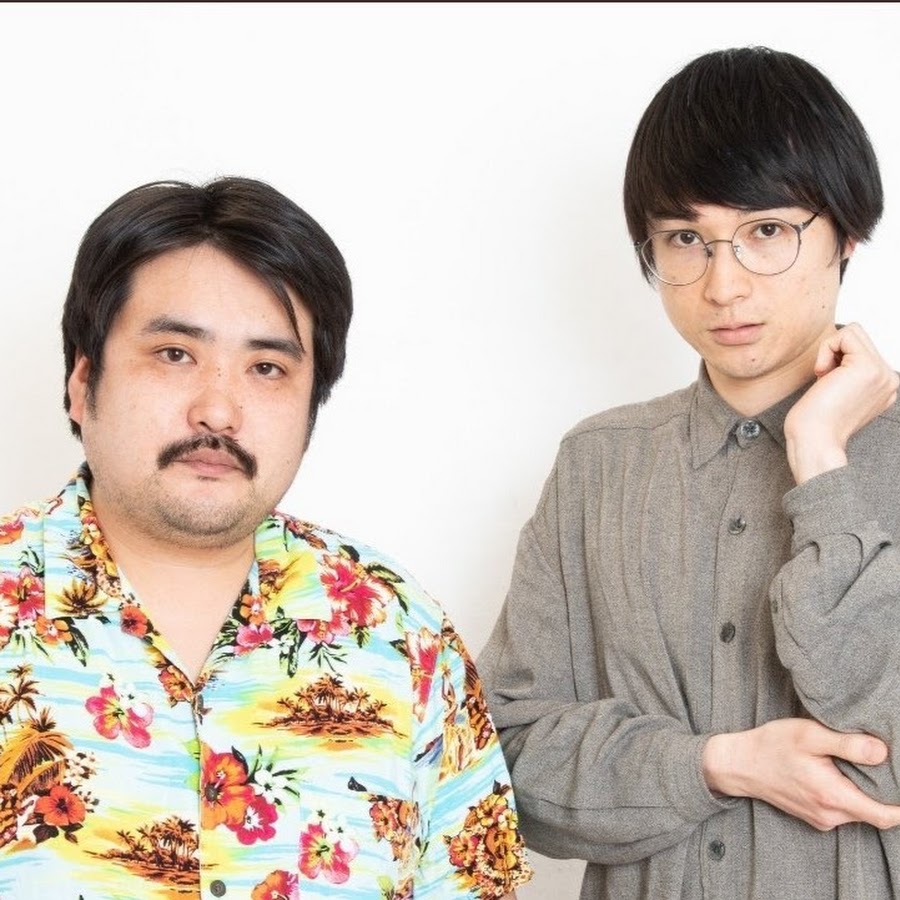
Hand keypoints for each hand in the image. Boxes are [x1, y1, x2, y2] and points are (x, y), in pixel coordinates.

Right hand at [702, 718, 899, 830]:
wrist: (738, 764)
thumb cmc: (771, 746)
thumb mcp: (808, 735)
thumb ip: (847, 744)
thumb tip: (883, 751)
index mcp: (833, 796)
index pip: (887, 815)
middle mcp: (830, 815)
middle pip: (875, 812)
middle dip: (885, 793)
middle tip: (886, 766)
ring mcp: (821, 819)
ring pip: (859, 811)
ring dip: (864, 792)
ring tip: (856, 764)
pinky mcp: (813, 816)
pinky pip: (842, 810)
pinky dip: (848, 795)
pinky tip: (837, 773)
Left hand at [784, 323, 897, 484]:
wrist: (814, 441)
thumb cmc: (815, 421)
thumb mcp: (838, 390)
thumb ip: (847, 371)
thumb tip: (839, 349)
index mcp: (884, 386)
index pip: (862, 348)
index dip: (837, 358)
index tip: (828, 385)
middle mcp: (889, 379)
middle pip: (859, 336)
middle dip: (834, 352)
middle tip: (824, 379)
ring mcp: (882, 373)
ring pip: (853, 331)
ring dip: (830, 351)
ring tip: (825, 378)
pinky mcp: (868, 367)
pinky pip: (844, 334)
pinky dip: (826, 349)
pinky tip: (822, 375)